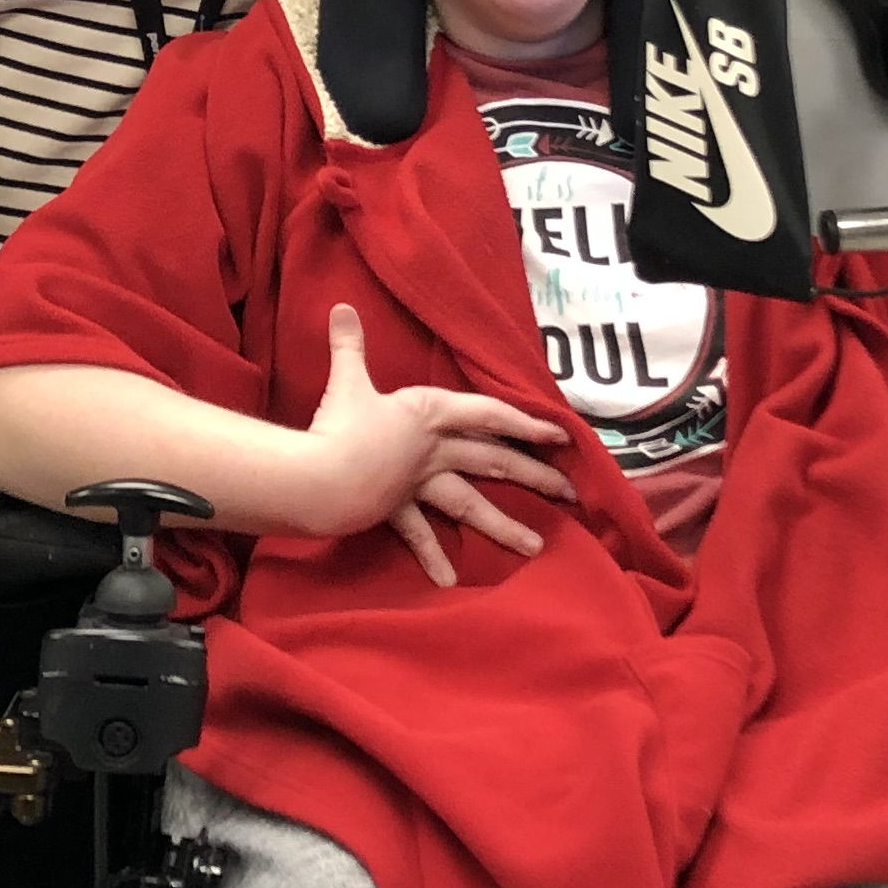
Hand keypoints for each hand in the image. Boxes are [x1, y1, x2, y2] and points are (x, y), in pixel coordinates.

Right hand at [298, 305, 574, 586]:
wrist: (318, 477)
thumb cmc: (337, 424)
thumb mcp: (345, 381)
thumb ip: (348, 344)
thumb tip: (340, 306)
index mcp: (429, 414)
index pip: (489, 414)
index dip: (526, 422)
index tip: (561, 436)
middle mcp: (433, 450)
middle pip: (493, 460)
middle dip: (533, 474)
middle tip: (569, 493)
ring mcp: (418, 484)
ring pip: (469, 504)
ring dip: (504, 525)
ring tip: (535, 547)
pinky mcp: (396, 510)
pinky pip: (418, 534)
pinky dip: (432, 556)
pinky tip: (450, 580)